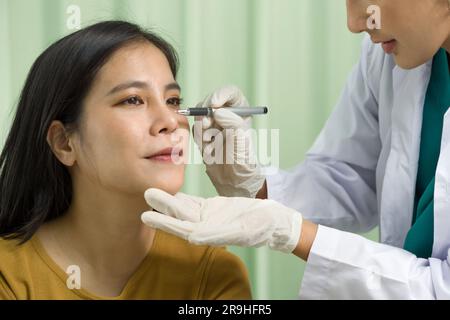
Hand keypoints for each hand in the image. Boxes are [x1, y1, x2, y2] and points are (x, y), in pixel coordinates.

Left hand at [141, 188, 302, 252]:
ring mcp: (208, 217)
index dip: (163, 222)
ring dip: (169, 200)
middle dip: (162, 206)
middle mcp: (204, 227)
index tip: (145, 215)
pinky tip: (173, 191)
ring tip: (152, 191)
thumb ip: (215, 234)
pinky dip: (183, 197)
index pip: (180, 228)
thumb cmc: (260, 228)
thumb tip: (192, 236)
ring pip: (184, 207)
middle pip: (178, 215)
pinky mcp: (214, 208)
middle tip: (145, 193)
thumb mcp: (238, 231)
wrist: (273, 221)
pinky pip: (195, 202)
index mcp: (207, 235)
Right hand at [194, 85, 265, 197]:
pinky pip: (195, 130)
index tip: (215, 105)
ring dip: (203, 130)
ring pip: (200, 116)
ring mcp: (214, 124)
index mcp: (240, 111)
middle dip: (206, 113)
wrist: (232, 180)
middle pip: (211, 102)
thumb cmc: (242, 160)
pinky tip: (209, 151)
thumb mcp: (241, 139)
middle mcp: (227, 115)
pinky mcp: (204, 135)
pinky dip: (200, 140)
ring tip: (212, 144)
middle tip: (207, 126)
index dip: (220, 95)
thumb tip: (217, 111)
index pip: (230, 93)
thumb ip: (232, 122)